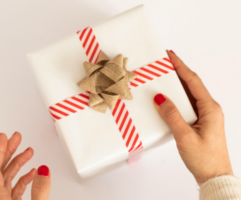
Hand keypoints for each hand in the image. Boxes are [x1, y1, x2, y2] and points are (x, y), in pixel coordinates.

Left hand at [0, 132, 50, 199]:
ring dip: (18, 163)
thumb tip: (43, 171)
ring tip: (29, 152)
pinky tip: (32, 172)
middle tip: (16, 138)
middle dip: (9, 151)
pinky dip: (23, 178)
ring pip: (7, 178)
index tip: (3, 136)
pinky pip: (14, 188)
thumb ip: (39, 189)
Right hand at [153, 50, 232, 184]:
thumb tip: (159, 98)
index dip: (181, 66)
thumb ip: (172, 116)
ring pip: (188, 96)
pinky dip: (176, 100)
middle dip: (177, 73)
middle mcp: (209, 109)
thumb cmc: (205, 159)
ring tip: (162, 78)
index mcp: (210, 109)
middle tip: (163, 64)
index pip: (193, 81)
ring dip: (176, 86)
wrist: (215, 177)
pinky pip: (187, 106)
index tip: (170, 56)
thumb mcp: (185, 136)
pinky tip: (167, 100)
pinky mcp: (199, 123)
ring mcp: (205, 116)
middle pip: (191, 85)